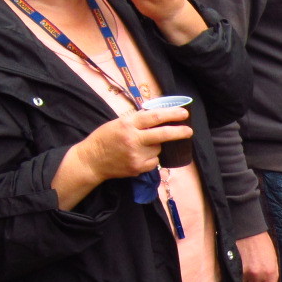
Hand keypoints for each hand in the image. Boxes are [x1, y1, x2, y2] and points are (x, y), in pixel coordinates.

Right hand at [52, 106, 191, 208]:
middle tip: (189, 131)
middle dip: (179, 132)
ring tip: (141, 145)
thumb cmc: (105, 138)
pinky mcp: (138, 168)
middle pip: (163, 134)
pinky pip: (154, 161)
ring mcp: (136, 155)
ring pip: (158, 149)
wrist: (92, 161)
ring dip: (156, 146)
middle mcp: (133, 139)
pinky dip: (151, 158)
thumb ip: (137, 120)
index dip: (171, 114)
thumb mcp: (119, 122)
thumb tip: (160, 116)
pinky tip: (139, 155)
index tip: (184, 113)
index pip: (154, 117)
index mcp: (128, 124)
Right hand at [237, 231, 279, 281]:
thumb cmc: (262, 245)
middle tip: (252, 281)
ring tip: (244, 273)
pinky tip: (237, 271)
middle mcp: (259, 275)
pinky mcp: (234, 269)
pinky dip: (235, 279)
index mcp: (272, 273)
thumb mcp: (272, 261)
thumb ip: (270, 276)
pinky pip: (234, 281)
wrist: (248, 230)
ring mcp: (245, 273)